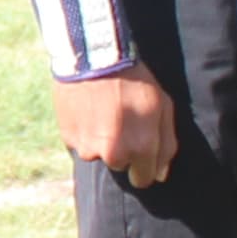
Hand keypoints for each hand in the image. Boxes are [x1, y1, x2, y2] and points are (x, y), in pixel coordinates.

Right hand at [54, 70, 178, 188]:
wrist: (95, 58)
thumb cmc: (135, 80)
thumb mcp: (163, 106)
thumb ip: (166, 144)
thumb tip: (160, 175)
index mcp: (141, 148)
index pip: (143, 179)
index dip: (143, 166)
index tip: (141, 151)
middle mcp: (114, 154)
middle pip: (120, 165)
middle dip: (122, 150)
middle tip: (121, 120)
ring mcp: (88, 148)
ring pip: (98, 154)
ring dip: (101, 140)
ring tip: (102, 112)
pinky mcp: (69, 138)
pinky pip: (80, 143)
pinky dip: (84, 132)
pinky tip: (88, 110)